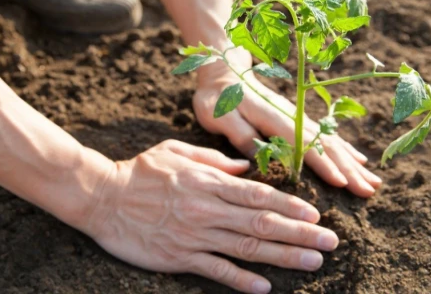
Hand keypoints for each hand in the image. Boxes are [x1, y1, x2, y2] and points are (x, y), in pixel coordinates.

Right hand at [83, 140, 338, 293]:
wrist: (101, 197)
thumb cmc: (139, 171)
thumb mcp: (176, 151)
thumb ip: (213, 159)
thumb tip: (245, 167)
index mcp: (207, 182)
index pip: (257, 195)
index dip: (289, 206)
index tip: (315, 216)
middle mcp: (206, 209)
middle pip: (260, 223)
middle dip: (298, 234)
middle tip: (329, 243)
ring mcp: (193, 235)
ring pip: (246, 248)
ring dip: (282, 257)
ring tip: (312, 263)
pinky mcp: (178, 256)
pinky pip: (215, 270)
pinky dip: (241, 280)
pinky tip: (264, 288)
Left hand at [194, 66, 381, 197]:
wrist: (223, 72)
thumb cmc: (218, 99)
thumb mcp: (220, 117)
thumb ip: (241, 135)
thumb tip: (262, 159)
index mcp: (274, 118)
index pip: (304, 145)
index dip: (323, 164)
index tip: (342, 183)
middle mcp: (293, 117)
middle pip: (326, 145)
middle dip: (348, 169)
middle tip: (368, 191)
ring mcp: (298, 117)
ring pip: (331, 142)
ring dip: (352, 163)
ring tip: (373, 182)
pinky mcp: (297, 118)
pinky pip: (326, 135)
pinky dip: (345, 149)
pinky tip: (359, 161)